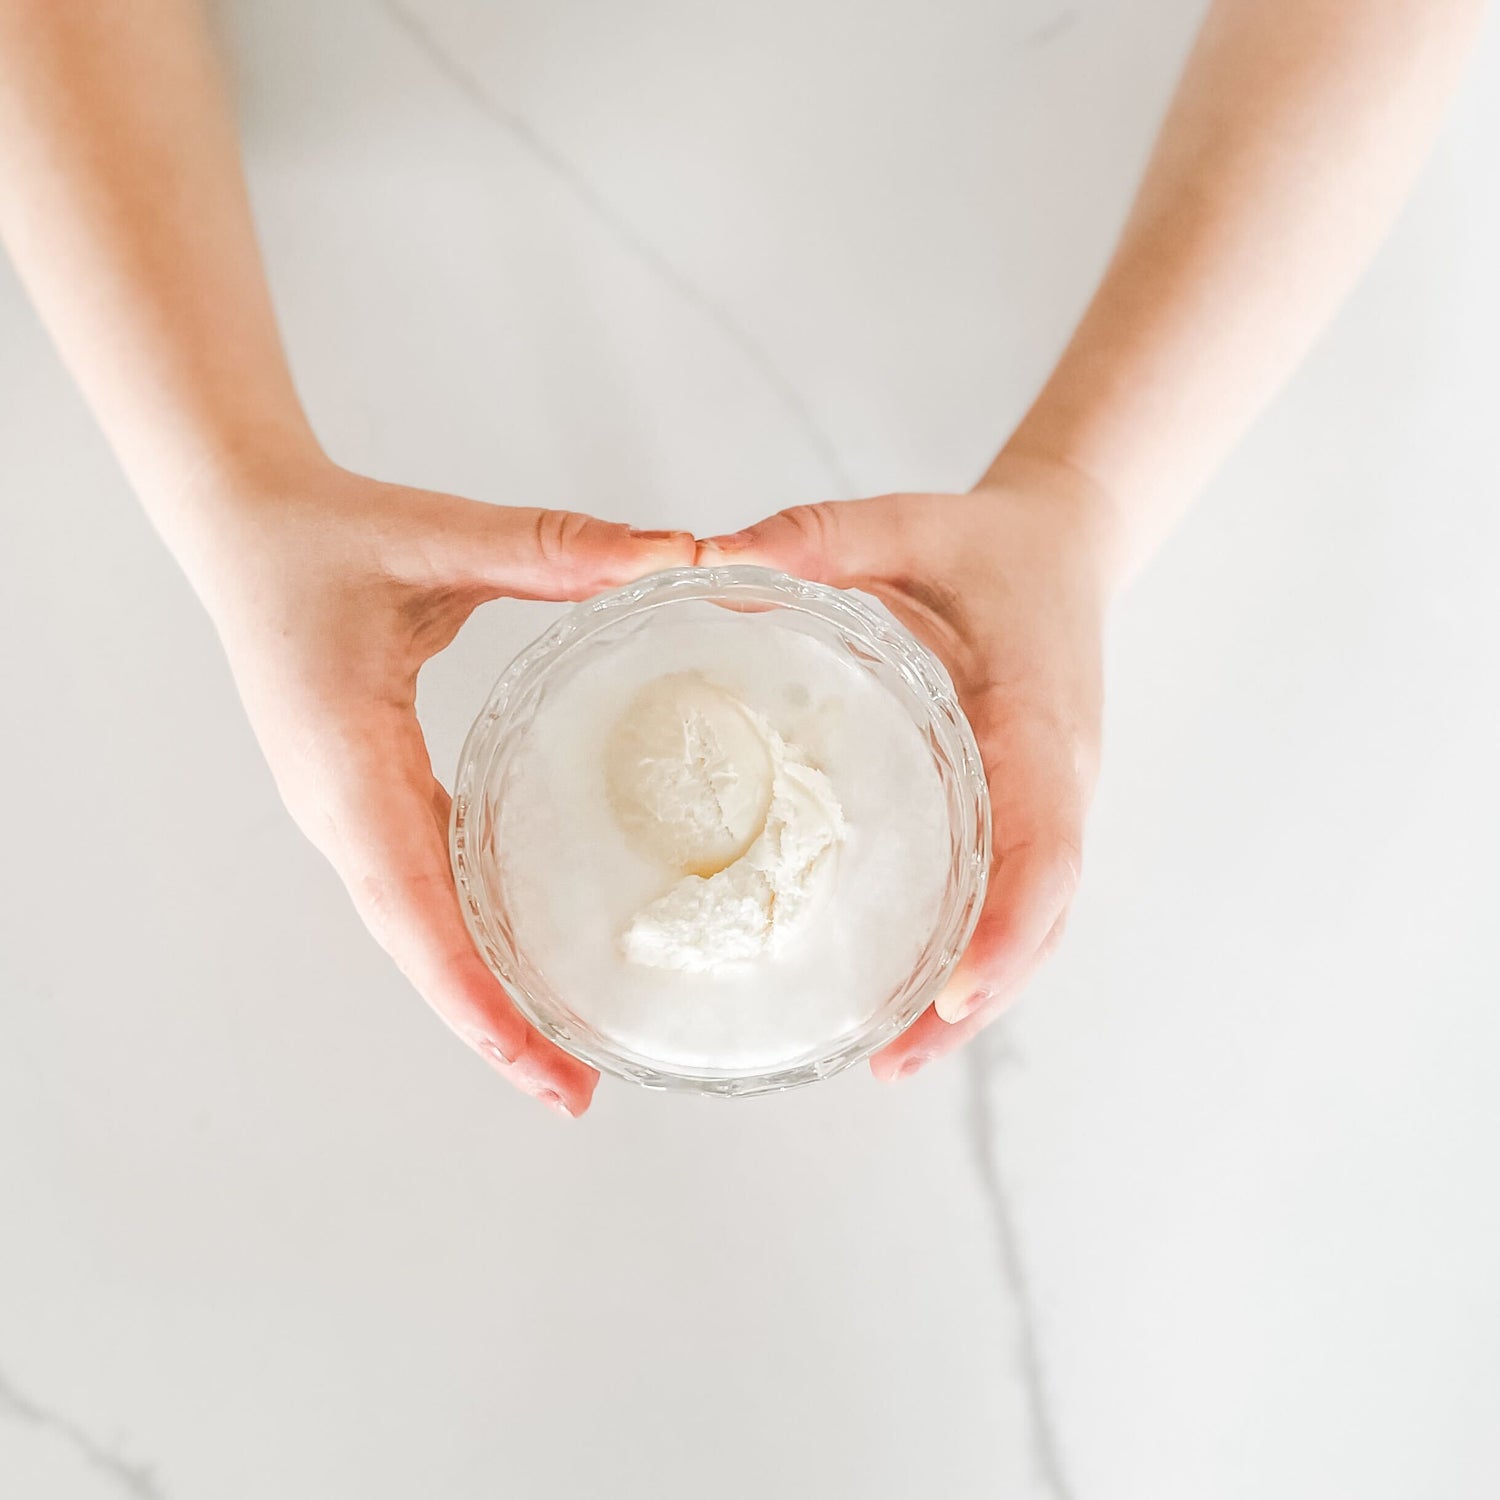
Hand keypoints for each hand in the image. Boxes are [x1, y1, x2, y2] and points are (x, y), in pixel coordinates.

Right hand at [185, 453, 692, 1116]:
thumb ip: (551, 548)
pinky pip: (417, 888)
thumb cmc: (323, 536)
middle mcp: (339, 807)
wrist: (243, 528)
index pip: (412, 908)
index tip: (540, 1061)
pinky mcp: (364, 795)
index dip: (473, 994)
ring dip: (479, 996)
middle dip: (490, 1029)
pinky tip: (517, 961)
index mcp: (346, 762)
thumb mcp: (436, 539)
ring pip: (415, 930)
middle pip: (416, 948)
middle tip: (577, 1094)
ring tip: (559, 1058)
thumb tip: (672, 554)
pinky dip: (465, 941)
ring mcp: (346, 809)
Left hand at [698, 453, 1116, 1078]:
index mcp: (1039, 722)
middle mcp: (1055, 779)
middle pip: (1038, 916)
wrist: (1063, 547)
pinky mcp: (1023, 810)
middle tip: (893, 1063)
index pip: (1043, 845)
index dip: (1006, 927)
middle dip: (977, 997)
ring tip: (893, 1061)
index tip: (951, 992)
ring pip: (1029, 923)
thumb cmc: (987, 547)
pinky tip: (910, 995)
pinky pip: (1010, 896)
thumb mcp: (906, 524)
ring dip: (974, 998)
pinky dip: (971, 955)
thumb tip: (706, 557)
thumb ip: (817, 536)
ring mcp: (1046, 802)